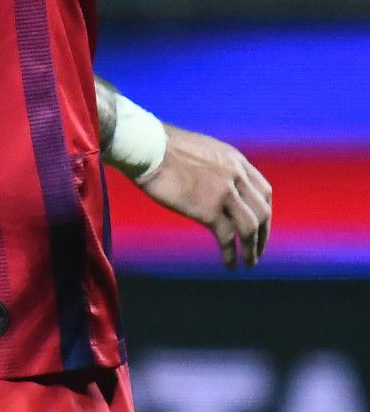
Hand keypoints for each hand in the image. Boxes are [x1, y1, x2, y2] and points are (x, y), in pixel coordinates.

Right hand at [138, 126, 272, 268]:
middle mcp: (236, 176)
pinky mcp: (209, 210)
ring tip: (248, 262)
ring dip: (252, 248)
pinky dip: (231, 254)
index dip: (264, 212)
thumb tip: (215, 184)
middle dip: (263, 234)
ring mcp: (225, 193)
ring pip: (250, 227)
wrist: (146, 148)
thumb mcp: (200, 151)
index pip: (263, 191)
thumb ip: (216, 167)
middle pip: (262, 212)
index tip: (260, 226)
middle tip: (257, 249)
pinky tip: (229, 264)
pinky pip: (228, 238)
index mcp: (235, 161)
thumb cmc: (161, 147)